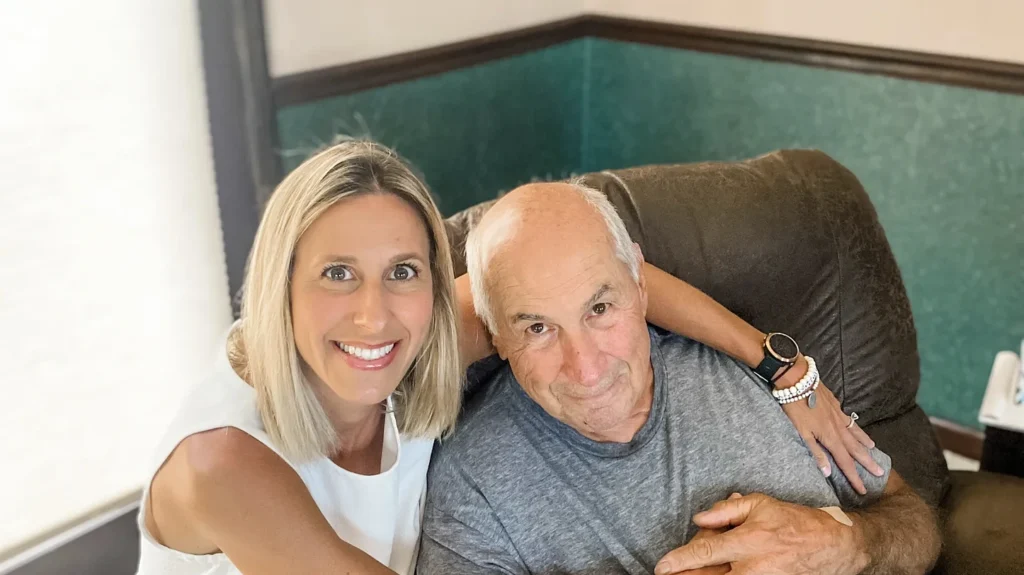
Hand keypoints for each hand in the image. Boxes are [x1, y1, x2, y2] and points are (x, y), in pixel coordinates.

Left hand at [655, 493, 868, 574]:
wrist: (833, 545)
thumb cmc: (795, 521)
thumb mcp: (760, 504)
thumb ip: (727, 510)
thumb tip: (699, 518)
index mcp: (748, 540)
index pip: (705, 554)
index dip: (680, 561)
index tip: (661, 567)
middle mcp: (752, 566)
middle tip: (672, 573)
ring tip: (692, 571)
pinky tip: (724, 569)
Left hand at [777, 360, 882, 493]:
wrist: (797, 378)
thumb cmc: (794, 406)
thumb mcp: (801, 432)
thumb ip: (815, 452)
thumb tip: (828, 472)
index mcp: (829, 436)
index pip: (844, 461)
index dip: (854, 477)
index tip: (863, 490)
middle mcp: (837, 427)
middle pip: (855, 448)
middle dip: (867, 462)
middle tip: (880, 473)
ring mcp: (838, 414)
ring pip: (855, 433)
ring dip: (864, 444)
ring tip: (874, 451)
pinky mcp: (835, 404)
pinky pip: (850, 420)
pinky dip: (857, 427)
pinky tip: (857, 428)